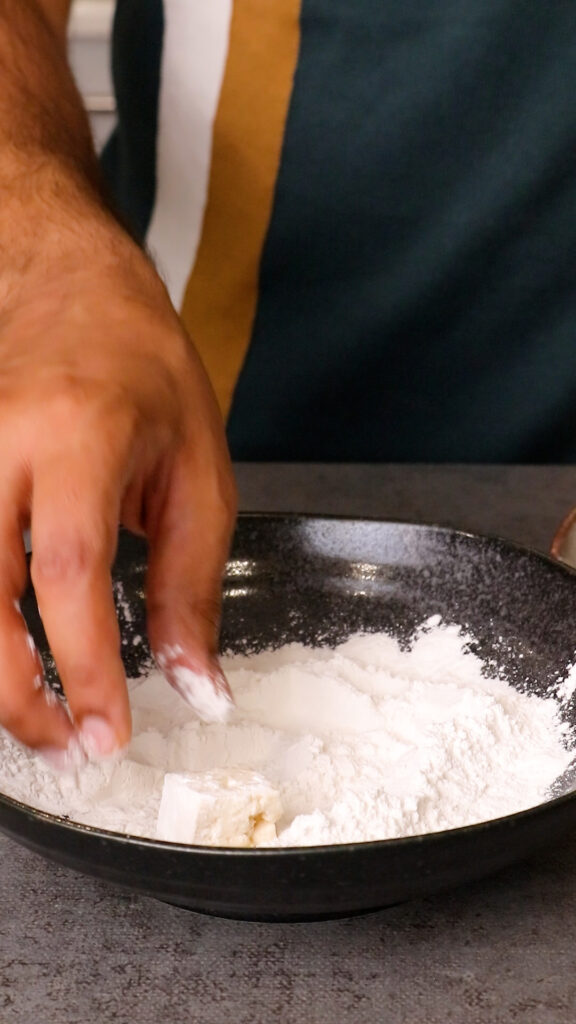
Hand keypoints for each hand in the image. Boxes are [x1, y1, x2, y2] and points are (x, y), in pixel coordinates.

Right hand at [0, 206, 236, 763]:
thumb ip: (193, 585)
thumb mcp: (200, 473)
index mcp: (80, 433)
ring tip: (35, 720)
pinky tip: (7, 658)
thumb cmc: (146, 374)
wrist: (71, 289)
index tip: (108, 731)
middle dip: (14, 693)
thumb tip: (195, 684)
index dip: (85, 666)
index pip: (68, 568)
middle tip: (65, 746)